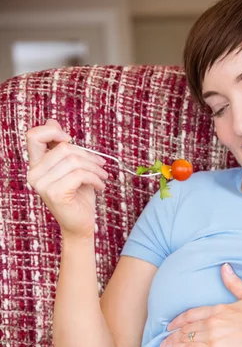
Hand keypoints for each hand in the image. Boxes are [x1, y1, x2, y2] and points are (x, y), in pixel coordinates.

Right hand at [26, 119, 108, 238]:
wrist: (80, 225)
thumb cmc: (78, 196)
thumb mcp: (72, 168)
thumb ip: (61, 147)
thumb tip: (52, 121)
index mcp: (36, 165)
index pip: (34, 136)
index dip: (53, 131)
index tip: (71, 140)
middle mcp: (34, 174)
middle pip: (63, 148)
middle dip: (88, 155)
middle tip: (101, 165)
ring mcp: (42, 184)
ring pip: (74, 160)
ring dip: (95, 168)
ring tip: (103, 176)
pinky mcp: (55, 193)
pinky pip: (79, 175)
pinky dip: (95, 178)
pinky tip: (100, 186)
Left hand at [160, 263, 241, 346]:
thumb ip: (234, 283)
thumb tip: (224, 266)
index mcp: (220, 308)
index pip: (193, 313)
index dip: (179, 319)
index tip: (170, 323)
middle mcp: (213, 321)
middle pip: (186, 327)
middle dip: (173, 332)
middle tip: (163, 337)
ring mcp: (213, 336)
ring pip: (186, 338)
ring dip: (172, 342)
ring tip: (163, 346)